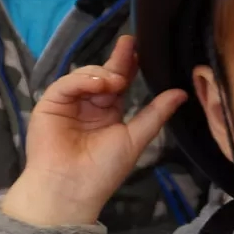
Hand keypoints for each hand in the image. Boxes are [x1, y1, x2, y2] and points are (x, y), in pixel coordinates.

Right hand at [3, 36, 186, 227]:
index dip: (128, 65)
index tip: (138, 47)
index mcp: (108, 112)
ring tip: (116, 82)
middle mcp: (88, 104)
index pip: (119, 83)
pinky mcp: (50, 103)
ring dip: (103, 74)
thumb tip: (182, 93)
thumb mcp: (135, 138)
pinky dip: (83, 80)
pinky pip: (66, 84)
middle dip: (117, 60)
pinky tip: (98, 85)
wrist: (71, 189)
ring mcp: (68, 103)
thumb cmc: (104, 170)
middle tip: (130, 44)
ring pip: (86, 75)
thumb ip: (156, 113)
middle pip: (103, 73)